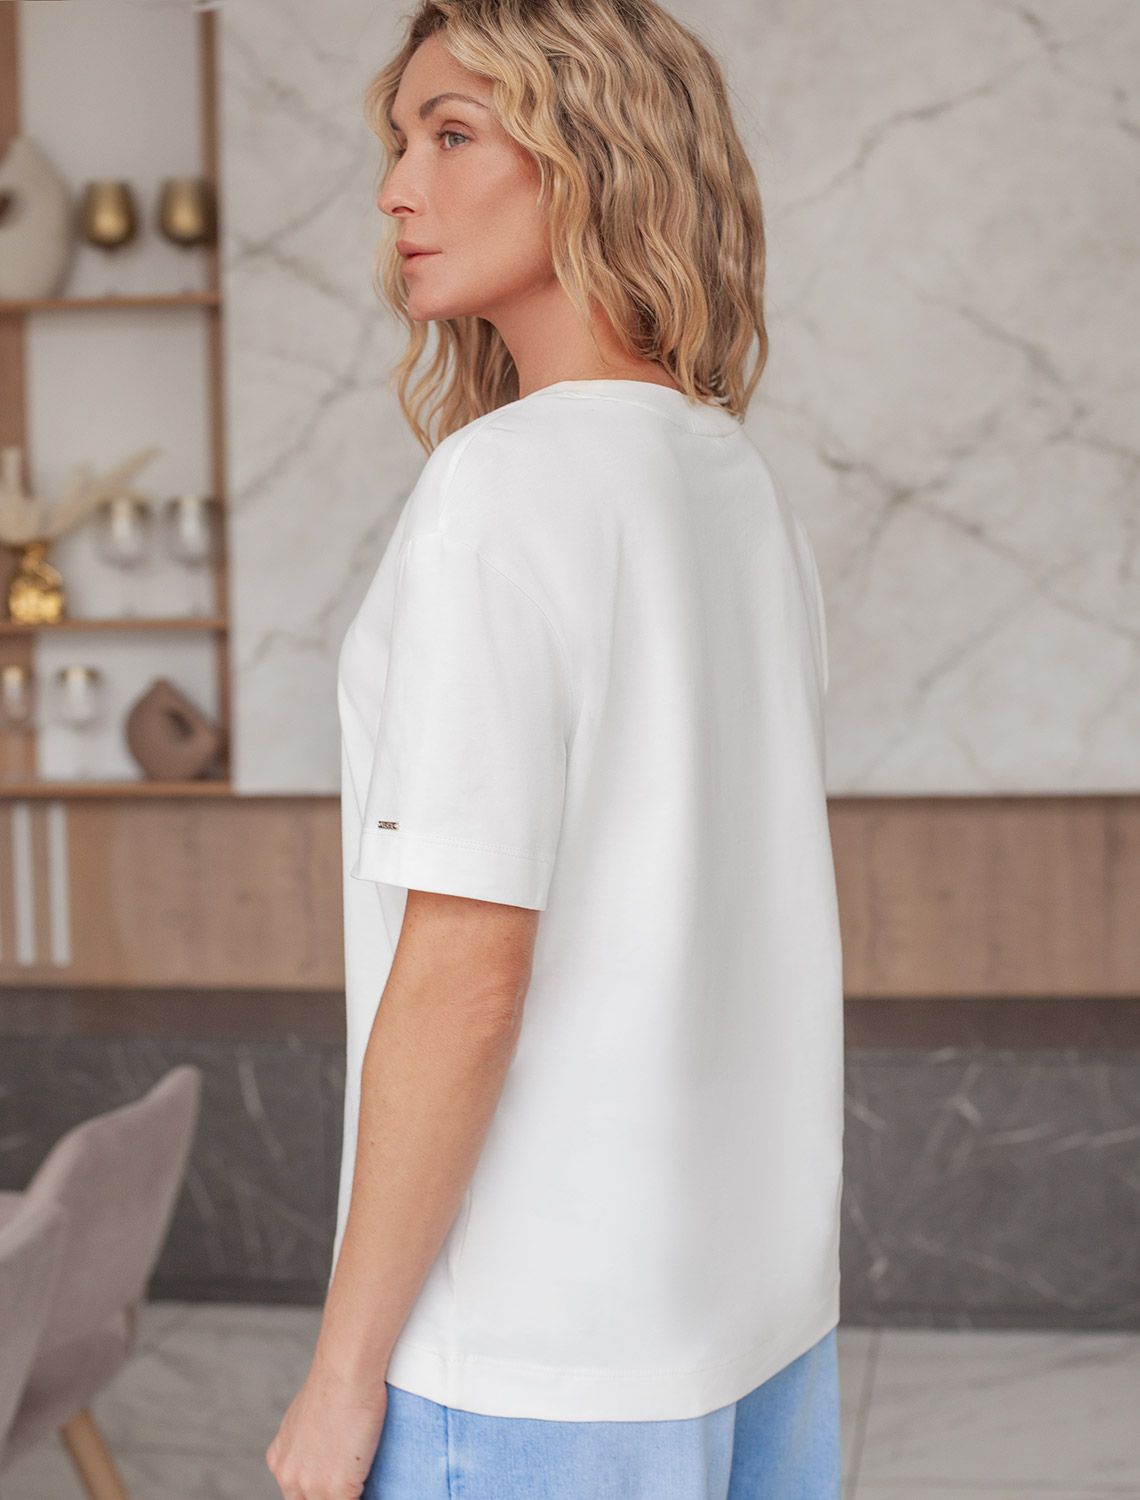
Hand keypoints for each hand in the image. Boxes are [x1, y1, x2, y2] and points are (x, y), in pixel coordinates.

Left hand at [266, 1353, 388, 1499]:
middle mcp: (288, 1477)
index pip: (297, 1492)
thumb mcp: (308, 1417)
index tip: (335, 1479)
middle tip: (348, 1481)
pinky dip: (366, 1497)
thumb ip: (309, 1444)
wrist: (345, 1371)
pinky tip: (372, 1485)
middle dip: (329, 1495)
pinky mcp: (337, 1490)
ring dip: (346, 1495)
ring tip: (361, 1480)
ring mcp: (311, 1487)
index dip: (318, 1490)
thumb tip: (326, 1450)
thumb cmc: (336, 1382)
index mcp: (280, 1460)